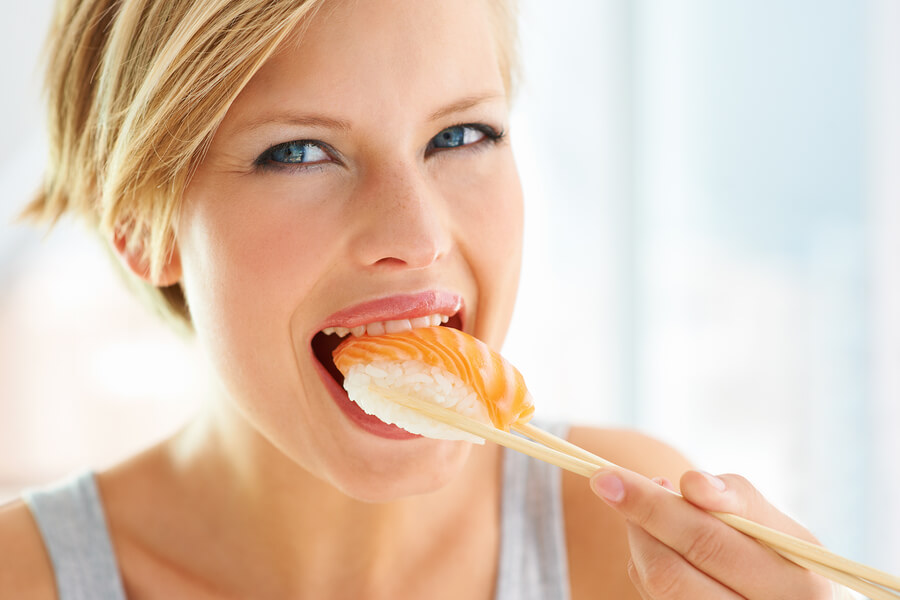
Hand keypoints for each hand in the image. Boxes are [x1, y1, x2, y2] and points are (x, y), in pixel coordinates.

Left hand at [590, 467, 833, 598]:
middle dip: (635, 521)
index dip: (653, 507)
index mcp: (798, 588)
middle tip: (606, 482)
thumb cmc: (780, 559)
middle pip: (669, 574)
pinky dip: (645, 567)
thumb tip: (692, 484)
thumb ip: (739, 500)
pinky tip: (660, 549)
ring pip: (656, 588)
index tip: (609, 475)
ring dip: (639, 543)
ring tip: (648, 513)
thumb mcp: (778, 527)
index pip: (707, 542)